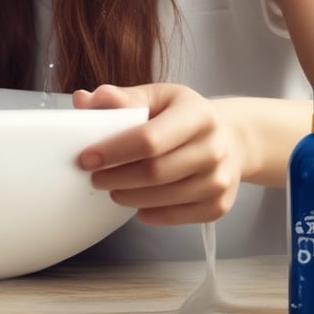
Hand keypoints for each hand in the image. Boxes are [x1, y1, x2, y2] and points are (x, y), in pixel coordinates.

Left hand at [74, 83, 243, 225]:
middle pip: (155, 172)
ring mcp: (220, 179)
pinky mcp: (219, 204)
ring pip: (164, 197)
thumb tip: (83, 100)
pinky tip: (138, 205)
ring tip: (112, 188)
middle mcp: (214, 147)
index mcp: (197, 114)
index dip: (114, 151)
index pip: (149, 138)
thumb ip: (121, 98)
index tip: (87, 158)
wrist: (231, 139)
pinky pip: (178, 217)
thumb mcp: (158, 97)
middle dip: (117, 177)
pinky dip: (152, 214)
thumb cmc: (184, 115)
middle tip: (95, 177)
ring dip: (130, 197)